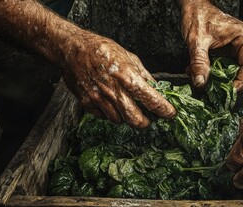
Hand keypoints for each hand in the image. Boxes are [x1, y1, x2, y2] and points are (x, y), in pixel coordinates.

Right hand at [60, 32, 175, 126]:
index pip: (152, 100)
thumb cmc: (101, 49)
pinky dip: (111, 114)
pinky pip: (104, 117)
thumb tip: (156, 89)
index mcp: (128, 76)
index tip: (171, 113)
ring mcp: (99, 99)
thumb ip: (143, 75)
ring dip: (127, 117)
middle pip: (136, 120)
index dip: (165, 110)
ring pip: (120, 121)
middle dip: (146, 122)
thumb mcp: (129, 56)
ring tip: (128, 107)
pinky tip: (112, 103)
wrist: (72, 48)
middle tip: (149, 118)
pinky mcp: (87, 103)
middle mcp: (114, 90)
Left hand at [180, 0, 242, 89]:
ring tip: (211, 84)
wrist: (192, 7)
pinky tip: (205, 75)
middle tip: (220, 93)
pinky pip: (227, 66)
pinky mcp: (229, 50)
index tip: (229, 91)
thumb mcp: (197, 41)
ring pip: (235, 70)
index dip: (241, 81)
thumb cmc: (198, 16)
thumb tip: (200, 82)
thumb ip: (199, 63)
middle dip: (231, 82)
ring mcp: (237, 46)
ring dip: (222, 79)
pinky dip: (217, 73)